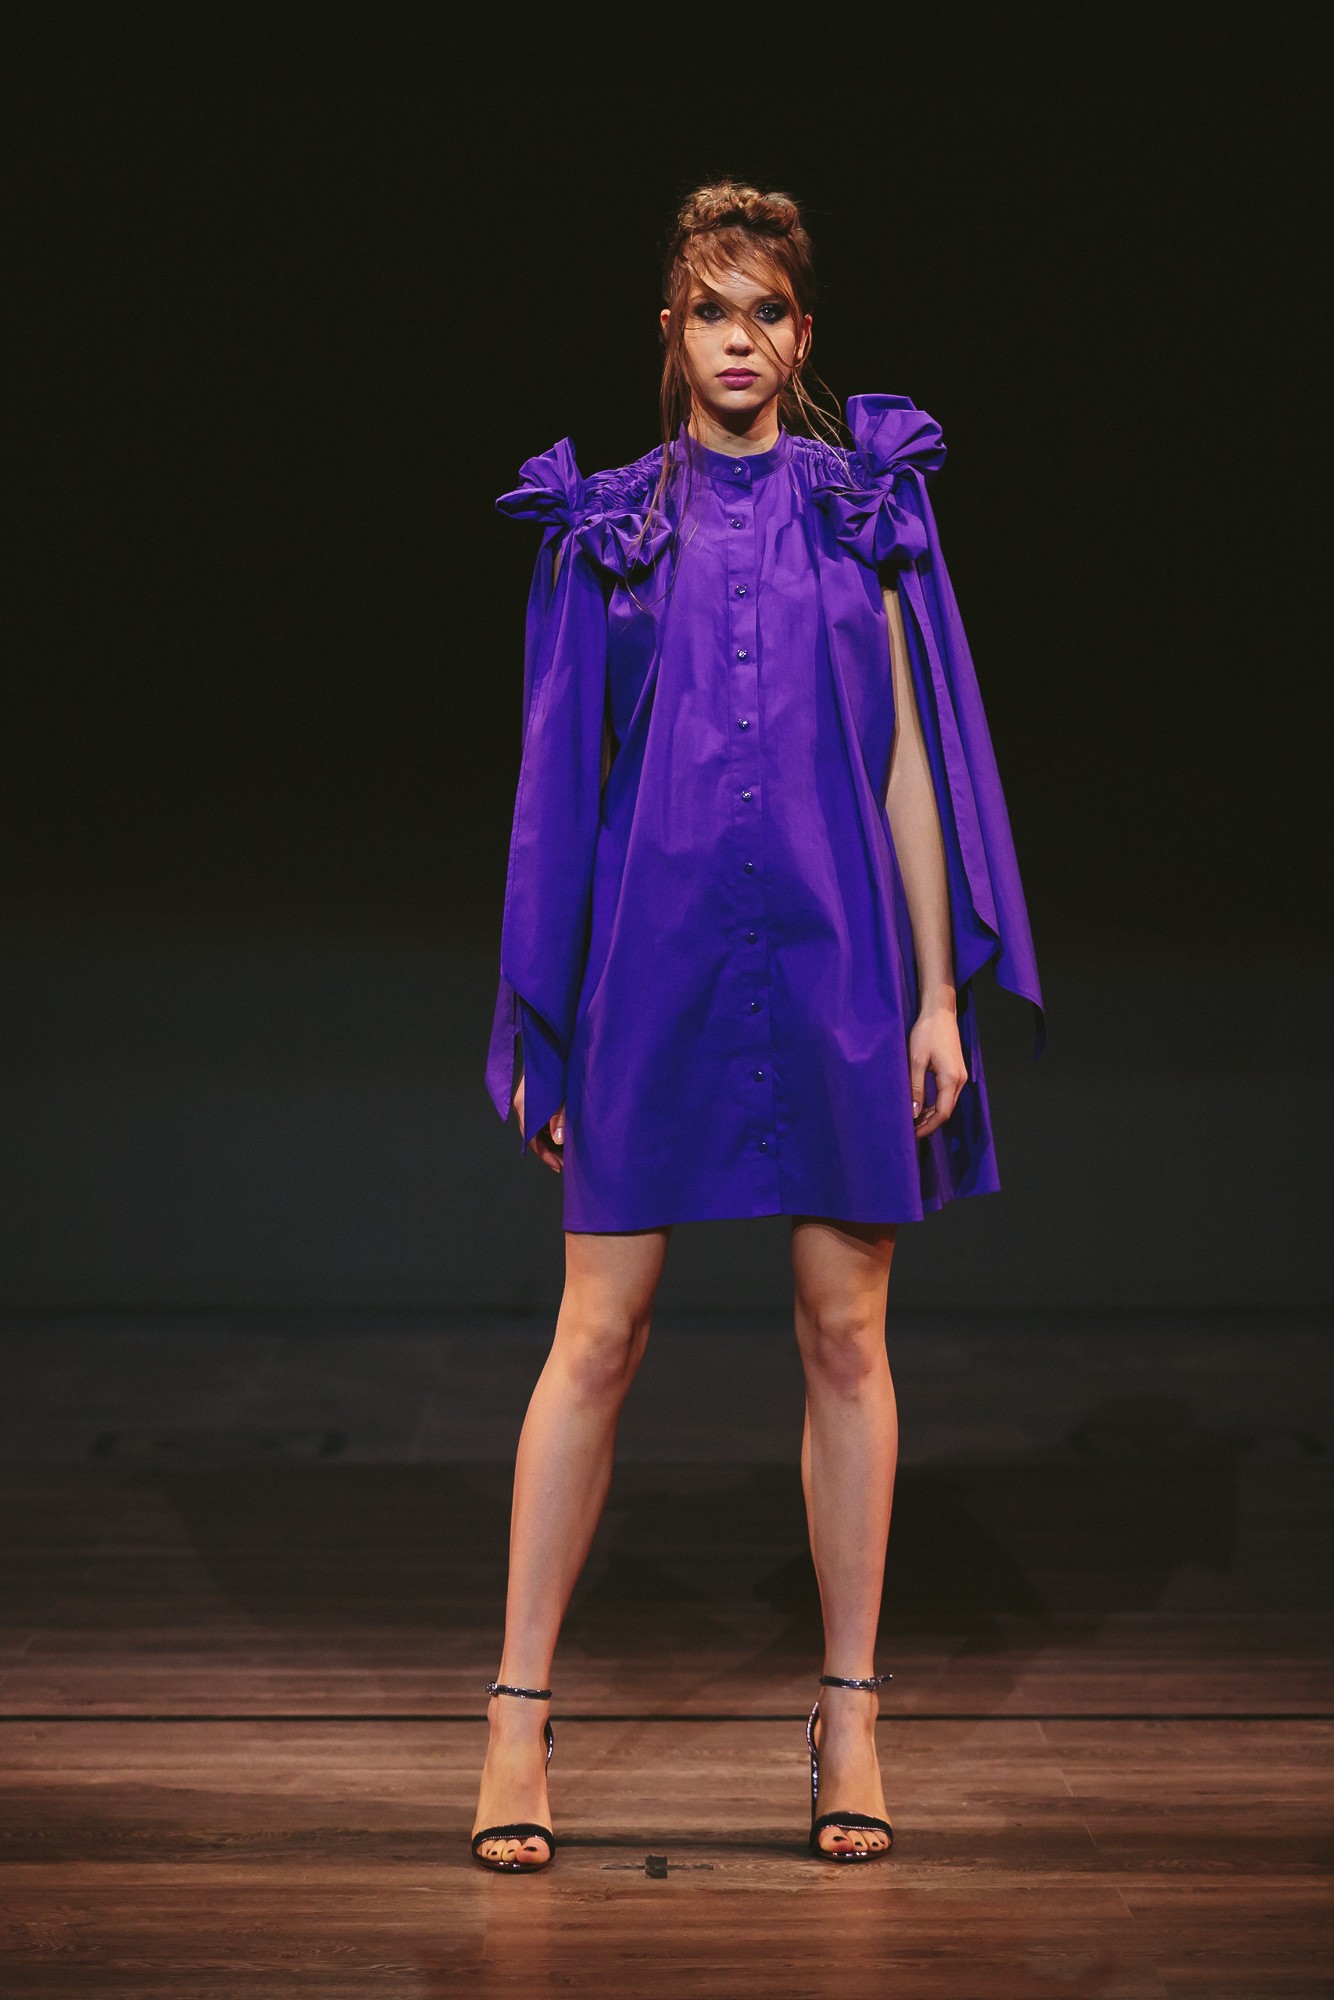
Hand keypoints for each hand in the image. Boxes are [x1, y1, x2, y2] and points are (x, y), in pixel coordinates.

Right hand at [512, 1075, 565, 1174]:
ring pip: (535, 1127)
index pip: (531, 1140)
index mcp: (524, 1106)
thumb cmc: (557, 1065)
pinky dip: (548, 1128)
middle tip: (567, 1163)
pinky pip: (537, 1117)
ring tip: (567, 1151)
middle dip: (550, 1151)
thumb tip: (558, 1141)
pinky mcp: (531, 1094)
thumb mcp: (562, 1094)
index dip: (545, 1156)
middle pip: (533, 1136)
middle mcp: (520, 1104)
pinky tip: (562, 1133)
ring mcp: (524, 1099)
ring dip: (550, 1140)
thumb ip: (560, 1117)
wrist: (552, 1040)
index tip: (560, 1167)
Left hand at [908, 1005, 967, 1137]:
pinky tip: (923, 1106)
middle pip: (946, 1111)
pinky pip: (948, 1094)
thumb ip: (915, 1087)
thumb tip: (914, 1113)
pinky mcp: (957, 1071)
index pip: (942, 1113)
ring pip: (948, 1103)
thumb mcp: (916, 1060)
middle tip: (910, 1130)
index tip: (913, 1135)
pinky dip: (936, 1103)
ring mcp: (961, 1076)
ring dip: (932, 1114)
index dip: (928, 1127)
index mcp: (951, 1079)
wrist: (940, 1013)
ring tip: (913, 1121)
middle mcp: (960, 1080)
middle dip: (929, 1123)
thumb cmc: (926, 1033)